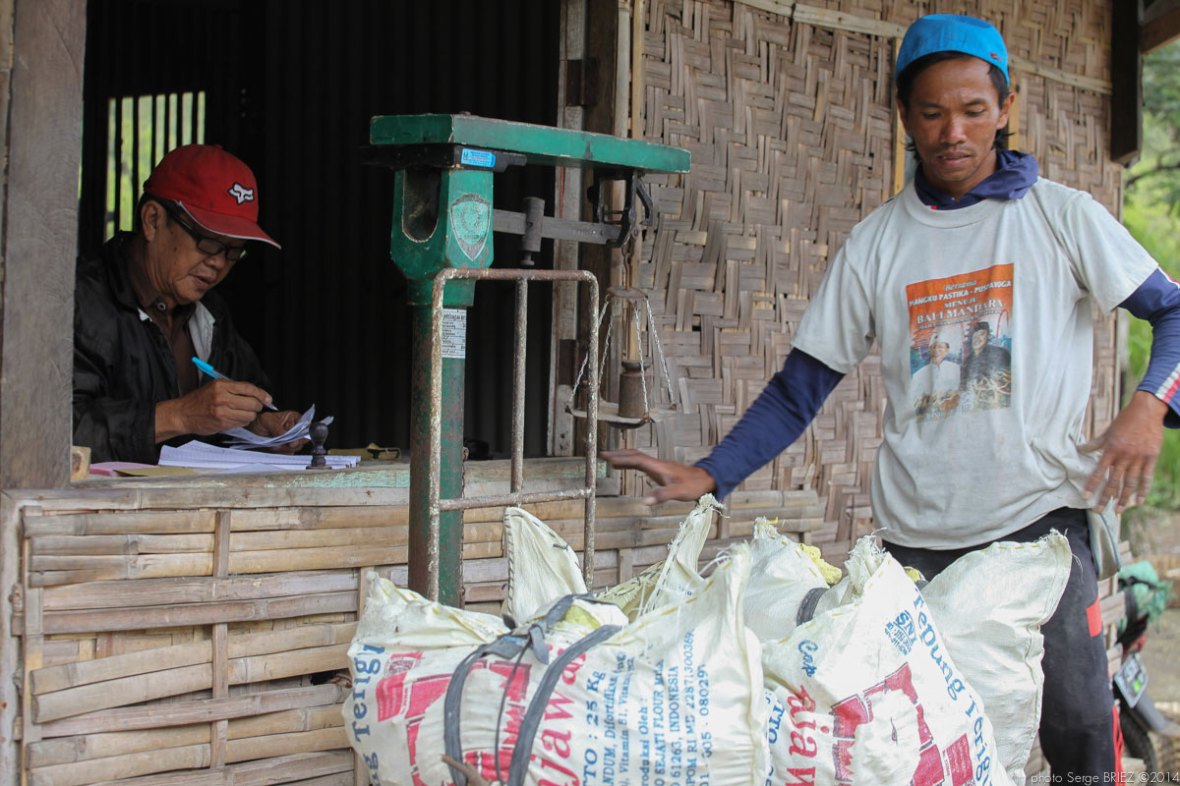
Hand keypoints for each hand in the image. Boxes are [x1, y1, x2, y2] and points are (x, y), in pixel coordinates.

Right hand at [156, 379, 273, 441]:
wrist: (182, 414)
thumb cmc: (200, 400)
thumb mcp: (215, 387)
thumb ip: (234, 389)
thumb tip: (257, 395)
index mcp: (222, 385)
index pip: (249, 388)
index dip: (262, 394)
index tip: (268, 399)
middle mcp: (223, 397)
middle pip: (252, 403)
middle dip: (256, 406)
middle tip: (253, 407)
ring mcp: (222, 411)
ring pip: (249, 415)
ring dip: (249, 416)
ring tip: (241, 413)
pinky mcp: (222, 423)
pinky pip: (241, 423)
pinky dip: (242, 422)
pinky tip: (234, 418)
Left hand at [251, 410, 308, 453]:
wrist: (252, 431)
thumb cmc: (260, 422)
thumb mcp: (268, 421)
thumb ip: (277, 428)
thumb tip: (285, 435)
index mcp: (294, 418)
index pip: (304, 426)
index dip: (300, 433)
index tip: (293, 440)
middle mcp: (295, 429)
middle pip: (302, 438)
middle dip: (290, 442)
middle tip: (281, 442)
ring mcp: (292, 439)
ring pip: (296, 447)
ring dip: (284, 448)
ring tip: (275, 444)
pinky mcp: (288, 448)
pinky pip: (289, 452)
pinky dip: (282, 452)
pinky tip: (275, 448)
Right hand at [600, 448, 716, 504]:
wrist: (705, 479)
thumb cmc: (693, 486)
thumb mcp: (679, 493)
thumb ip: (662, 495)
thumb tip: (645, 501)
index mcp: (659, 467)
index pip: (637, 460)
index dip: (622, 459)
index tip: (608, 458)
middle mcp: (657, 464)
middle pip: (635, 455)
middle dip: (619, 454)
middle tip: (603, 455)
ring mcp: (658, 466)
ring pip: (637, 458)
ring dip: (623, 457)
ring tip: (609, 459)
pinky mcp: (660, 470)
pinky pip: (642, 464)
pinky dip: (631, 463)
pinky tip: (625, 467)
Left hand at [1080, 391, 1166, 513]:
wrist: (1146, 412)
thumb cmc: (1124, 421)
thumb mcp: (1108, 431)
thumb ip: (1095, 443)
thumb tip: (1080, 448)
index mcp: (1110, 450)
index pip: (1098, 472)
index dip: (1091, 485)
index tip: (1085, 497)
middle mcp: (1123, 457)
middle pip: (1113, 482)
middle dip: (1105, 498)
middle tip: (1098, 511)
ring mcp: (1138, 459)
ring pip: (1130, 483)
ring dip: (1123, 499)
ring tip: (1118, 511)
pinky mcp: (1151, 458)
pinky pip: (1146, 478)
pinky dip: (1143, 491)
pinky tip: (1139, 502)